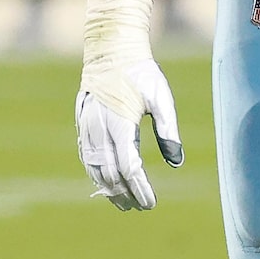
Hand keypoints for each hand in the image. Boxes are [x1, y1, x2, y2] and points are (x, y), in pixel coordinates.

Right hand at [76, 56, 182, 211]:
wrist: (111, 50)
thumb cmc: (141, 73)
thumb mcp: (161, 98)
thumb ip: (169, 130)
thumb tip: (177, 161)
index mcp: (120, 124)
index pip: (129, 167)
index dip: (140, 188)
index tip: (151, 203)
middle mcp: (100, 129)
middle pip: (111, 174)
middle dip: (126, 194)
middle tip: (141, 207)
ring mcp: (87, 128)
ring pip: (95, 169)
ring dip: (109, 190)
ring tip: (124, 204)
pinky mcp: (82, 125)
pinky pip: (86, 158)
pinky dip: (96, 175)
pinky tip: (106, 184)